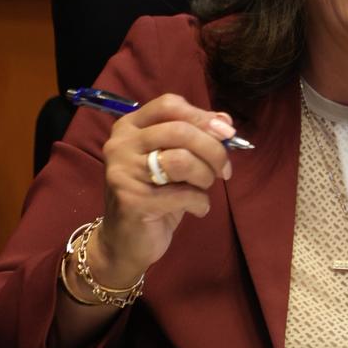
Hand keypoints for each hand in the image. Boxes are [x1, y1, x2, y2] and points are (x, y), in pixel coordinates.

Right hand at [89, 93, 235, 283]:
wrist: (126, 241)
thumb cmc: (156, 195)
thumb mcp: (177, 160)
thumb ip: (196, 137)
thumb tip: (224, 120)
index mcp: (130, 126)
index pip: (169, 105)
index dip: (202, 117)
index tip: (226, 133)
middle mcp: (121, 144)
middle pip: (180, 131)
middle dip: (213, 150)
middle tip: (224, 170)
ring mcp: (123, 171)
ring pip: (182, 159)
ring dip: (206, 176)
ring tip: (204, 189)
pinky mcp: (131, 199)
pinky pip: (182, 194)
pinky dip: (200, 203)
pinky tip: (196, 209)